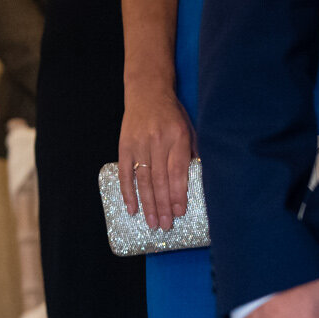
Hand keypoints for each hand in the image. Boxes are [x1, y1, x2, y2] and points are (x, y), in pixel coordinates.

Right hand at [118, 84, 194, 228]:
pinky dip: (128, 192)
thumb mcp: (189, 129)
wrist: (147, 92)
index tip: (180, 212)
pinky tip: (132, 208)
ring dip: (148, 204)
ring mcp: (139, 145)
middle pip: (160, 180)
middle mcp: (157, 142)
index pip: (178, 171)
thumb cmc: (172, 114)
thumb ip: (192, 153)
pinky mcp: (124, 147)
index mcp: (177, 137)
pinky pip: (125, 174)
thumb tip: (194, 182)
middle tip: (166, 225)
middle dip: (163, 205)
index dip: (178, 193)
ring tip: (152, 222)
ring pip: (143, 180)